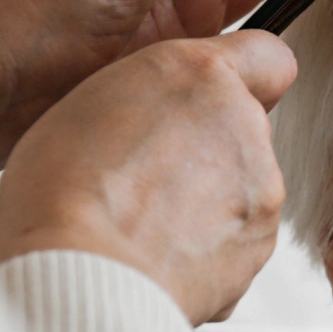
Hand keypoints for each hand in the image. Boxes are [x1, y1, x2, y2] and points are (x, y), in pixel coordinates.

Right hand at [0, 31, 292, 324]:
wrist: (87, 274)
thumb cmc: (67, 191)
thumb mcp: (90, 102)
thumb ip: (151, 99)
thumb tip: (167, 118)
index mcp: (201, 76)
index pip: (265, 56)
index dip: (243, 80)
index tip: (219, 100)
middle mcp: (245, 126)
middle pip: (244, 130)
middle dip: (210, 150)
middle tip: (150, 177)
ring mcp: (262, 187)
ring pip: (243, 186)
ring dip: (210, 201)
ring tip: (148, 224)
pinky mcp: (262, 242)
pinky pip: (239, 238)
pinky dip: (211, 247)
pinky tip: (162, 254)